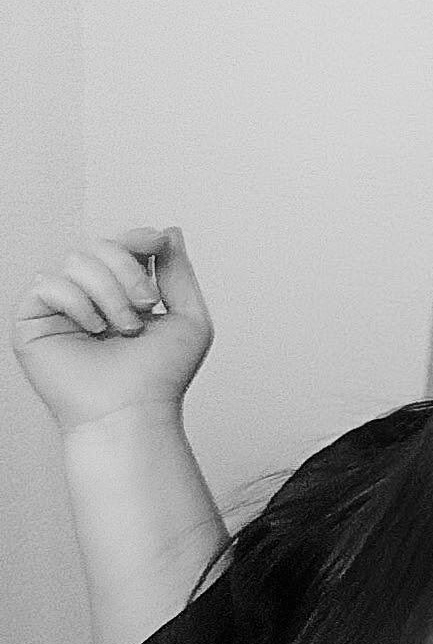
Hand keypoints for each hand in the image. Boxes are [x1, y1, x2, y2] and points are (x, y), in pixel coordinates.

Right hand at [9, 226, 214, 436]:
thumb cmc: (161, 379)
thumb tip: (168, 231)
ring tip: (125, 329)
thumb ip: (180, 272)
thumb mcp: (189, 318)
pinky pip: (48, 282)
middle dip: (129, 270)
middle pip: (100, 244)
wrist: (134, 412)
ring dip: (110, 293)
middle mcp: (90, 297)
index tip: (157, 244)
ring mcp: (60, 308)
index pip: (122, 245)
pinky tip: (93, 331)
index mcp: (123, 294)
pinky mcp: (32, 320)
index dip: (138, 237)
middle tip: (146, 306)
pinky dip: (77, 303)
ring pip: (77, 260)